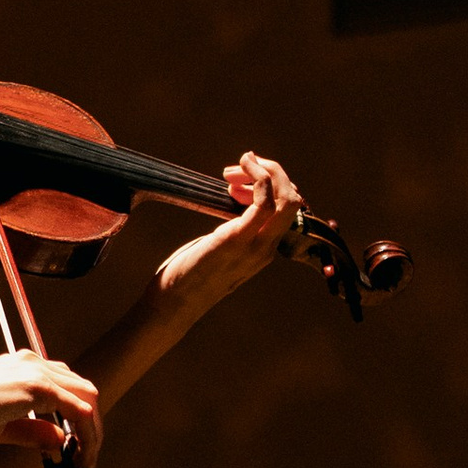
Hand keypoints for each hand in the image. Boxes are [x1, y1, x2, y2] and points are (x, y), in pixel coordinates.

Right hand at [0, 347, 103, 467]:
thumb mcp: (3, 428)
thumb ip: (34, 433)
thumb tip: (60, 441)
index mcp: (23, 367)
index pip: (66, 387)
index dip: (77, 417)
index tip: (76, 444)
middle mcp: (34, 364)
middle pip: (84, 390)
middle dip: (91, 425)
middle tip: (85, 454)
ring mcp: (38, 372)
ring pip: (88, 398)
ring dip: (92, 431)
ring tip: (85, 460)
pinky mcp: (39, 387)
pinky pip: (79, 411)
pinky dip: (86, 435)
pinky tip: (80, 454)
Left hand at [150, 150, 302, 307]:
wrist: (174, 304)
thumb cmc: (188, 276)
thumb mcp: (218, 249)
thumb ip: (232, 228)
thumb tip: (231, 198)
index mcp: (263, 250)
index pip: (286, 209)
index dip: (270, 185)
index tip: (239, 178)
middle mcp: (266, 249)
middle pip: (293, 200)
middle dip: (274, 171)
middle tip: (244, 163)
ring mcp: (255, 246)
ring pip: (286, 199)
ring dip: (266, 171)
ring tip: (238, 166)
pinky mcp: (235, 240)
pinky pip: (262, 203)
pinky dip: (256, 179)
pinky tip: (234, 174)